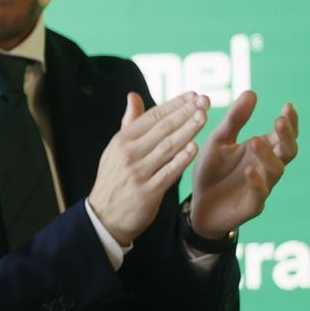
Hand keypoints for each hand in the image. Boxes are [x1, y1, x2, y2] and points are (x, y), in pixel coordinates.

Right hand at [88, 91, 208, 244]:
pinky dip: (181, 160)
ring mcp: (137, 172)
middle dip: (185, 113)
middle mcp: (128, 153)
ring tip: (204, 117)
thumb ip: (129, 123)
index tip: (194, 94)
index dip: (174, 104)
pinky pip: (167, 173)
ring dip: (187, 131)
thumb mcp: (115, 149)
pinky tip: (194, 148)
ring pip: (167, 148)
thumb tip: (133, 96)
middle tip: (205, 101)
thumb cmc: (115, 178)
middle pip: (162, 129)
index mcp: (122, 140)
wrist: (104, 216)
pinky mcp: (147, 191)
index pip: (152, 117)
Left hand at [190, 91, 298, 238]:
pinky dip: (257, 181)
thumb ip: (235, 119)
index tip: (288, 106)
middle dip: (286, 136)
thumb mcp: (219, 141)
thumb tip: (251, 91)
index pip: (282, 134)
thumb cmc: (212, 170)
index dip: (289, 122)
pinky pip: (260, 194)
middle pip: (287, 150)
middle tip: (279, 121)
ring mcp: (262, 186)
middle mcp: (266, 166)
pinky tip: (249, 169)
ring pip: (276, 170)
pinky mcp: (252, 204)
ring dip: (268, 155)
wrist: (198, 204)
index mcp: (261, 149)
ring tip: (255, 141)